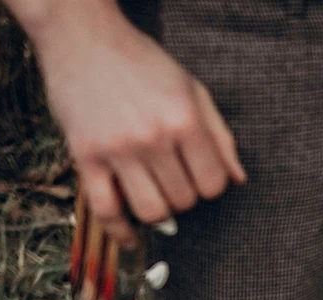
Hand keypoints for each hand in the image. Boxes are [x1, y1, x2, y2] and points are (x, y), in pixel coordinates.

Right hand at [10, 0, 245, 244]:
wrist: (83, 38)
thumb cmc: (141, 62)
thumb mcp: (192, 89)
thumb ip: (219, 136)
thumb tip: (239, 179)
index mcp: (185, 119)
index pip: (214, 183)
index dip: (210, 185)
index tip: (199, 174)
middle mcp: (154, 137)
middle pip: (184, 200)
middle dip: (184, 196)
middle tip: (173, 177)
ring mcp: (118, 149)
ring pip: (151, 212)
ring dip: (158, 213)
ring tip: (154, 194)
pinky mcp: (86, 157)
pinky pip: (106, 211)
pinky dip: (121, 232)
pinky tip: (131, 238)